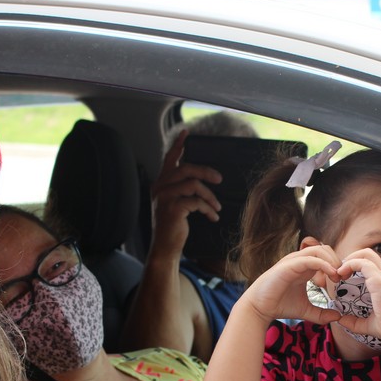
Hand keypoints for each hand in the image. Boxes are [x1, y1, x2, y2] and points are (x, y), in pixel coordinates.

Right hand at [150, 130, 222, 257]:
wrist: (165, 248)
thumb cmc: (173, 227)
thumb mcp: (176, 204)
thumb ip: (182, 190)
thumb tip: (201, 180)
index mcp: (161, 184)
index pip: (168, 159)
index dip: (178, 145)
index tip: (186, 132)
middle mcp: (160, 187)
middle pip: (186, 168)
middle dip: (206, 172)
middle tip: (220, 179)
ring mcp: (164, 198)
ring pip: (193, 184)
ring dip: (210, 196)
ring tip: (217, 207)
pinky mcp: (172, 209)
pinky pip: (196, 201)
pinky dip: (207, 208)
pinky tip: (212, 217)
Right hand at [241, 245, 343, 325]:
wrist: (260, 308)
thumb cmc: (280, 305)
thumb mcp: (306, 311)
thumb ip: (322, 314)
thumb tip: (338, 316)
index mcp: (305, 267)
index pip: (326, 256)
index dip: (337, 265)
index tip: (343, 280)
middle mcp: (300, 261)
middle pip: (325, 249)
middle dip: (337, 261)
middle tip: (343, 277)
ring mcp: (294, 261)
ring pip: (319, 250)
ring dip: (332, 261)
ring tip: (338, 276)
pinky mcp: (289, 265)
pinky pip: (310, 259)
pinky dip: (324, 265)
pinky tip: (331, 276)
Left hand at [335, 249, 380, 343]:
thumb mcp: (368, 323)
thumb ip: (354, 321)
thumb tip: (341, 320)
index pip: (370, 262)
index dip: (354, 264)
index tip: (343, 277)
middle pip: (367, 253)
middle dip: (351, 257)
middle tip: (339, 272)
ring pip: (365, 253)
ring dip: (348, 260)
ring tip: (339, 273)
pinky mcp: (379, 280)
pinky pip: (362, 263)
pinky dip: (349, 265)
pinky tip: (341, 275)